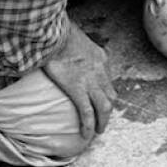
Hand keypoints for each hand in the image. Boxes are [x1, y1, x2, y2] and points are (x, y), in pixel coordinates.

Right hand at [43, 22, 115, 139]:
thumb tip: (60, 52)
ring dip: (103, 121)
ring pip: (104, 106)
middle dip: (108, 111)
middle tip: (102, 121)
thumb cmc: (59, 32)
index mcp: (100, 57)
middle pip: (111, 95)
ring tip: (97, 131)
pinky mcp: (77, 87)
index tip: (100, 101)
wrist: (55, 32)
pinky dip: (88, 124)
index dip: (106, 93)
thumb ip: (74, 49)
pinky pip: (87, 111)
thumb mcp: (75, 39)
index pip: (108, 80)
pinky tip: (86, 134)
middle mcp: (100, 70)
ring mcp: (90, 80)